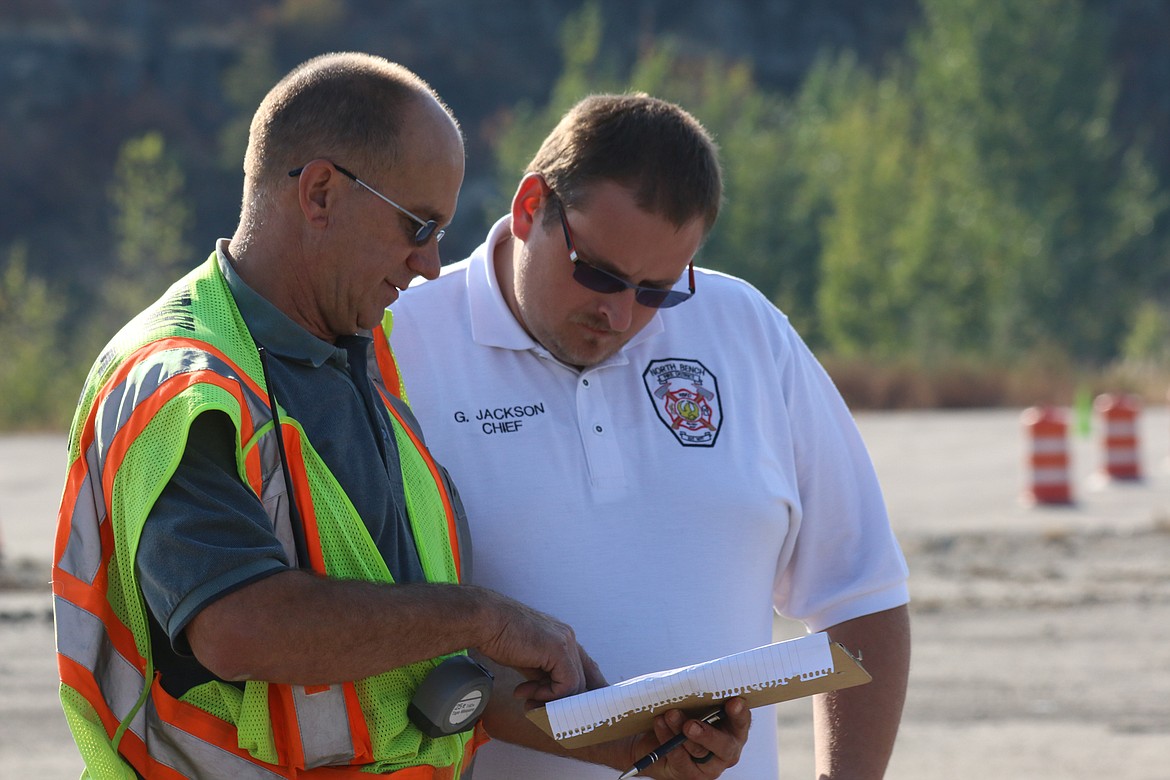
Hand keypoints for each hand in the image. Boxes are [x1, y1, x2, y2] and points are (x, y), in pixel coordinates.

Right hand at [475, 590, 605, 706]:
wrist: (486, 621)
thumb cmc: (500, 636)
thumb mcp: (527, 659)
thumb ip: (542, 674)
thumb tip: (548, 694)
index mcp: (563, 637)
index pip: (587, 668)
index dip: (582, 691)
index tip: (570, 708)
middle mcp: (569, 638)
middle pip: (584, 679)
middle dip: (561, 701)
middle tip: (536, 707)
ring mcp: (566, 642)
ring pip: (576, 685)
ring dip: (550, 700)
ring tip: (527, 700)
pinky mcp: (558, 649)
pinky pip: (566, 684)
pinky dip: (548, 695)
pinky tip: (527, 690)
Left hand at [630, 697, 750, 778]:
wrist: (655, 741)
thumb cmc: (682, 717)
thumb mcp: (694, 704)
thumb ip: (699, 698)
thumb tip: (690, 683)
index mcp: (734, 728)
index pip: (742, 721)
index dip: (739, 713)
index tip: (734, 702)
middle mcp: (727, 749)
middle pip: (724, 745)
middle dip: (707, 734)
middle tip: (690, 724)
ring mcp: (711, 766)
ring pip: (698, 751)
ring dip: (680, 731)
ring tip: (670, 715)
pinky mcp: (692, 775)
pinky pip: (680, 758)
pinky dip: (667, 739)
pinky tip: (660, 724)